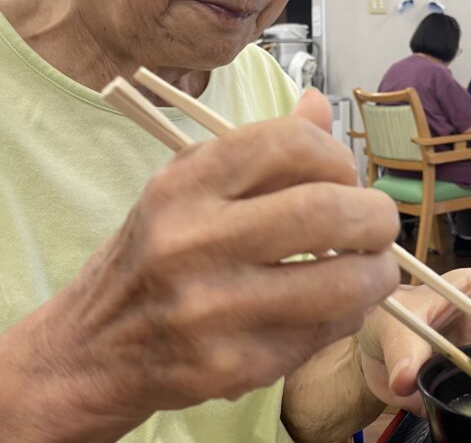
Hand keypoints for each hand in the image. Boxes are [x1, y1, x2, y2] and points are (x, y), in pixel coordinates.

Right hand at [28, 90, 399, 429]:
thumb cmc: (153, 254)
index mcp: (184, 185)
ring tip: (375, 266)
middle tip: (378, 223)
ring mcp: (212, 310)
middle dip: (376, 215)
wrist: (92, 348)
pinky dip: (346, 315)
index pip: (291, 144)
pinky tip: (334, 306)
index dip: (337, 156)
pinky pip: (322, 333)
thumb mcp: (188, 188)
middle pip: (328, 211)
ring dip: (378, 272)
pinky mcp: (231, 367)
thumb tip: (319, 104)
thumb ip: (259, 150)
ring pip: (342, 282)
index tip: (344, 176)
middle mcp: (193, 242)